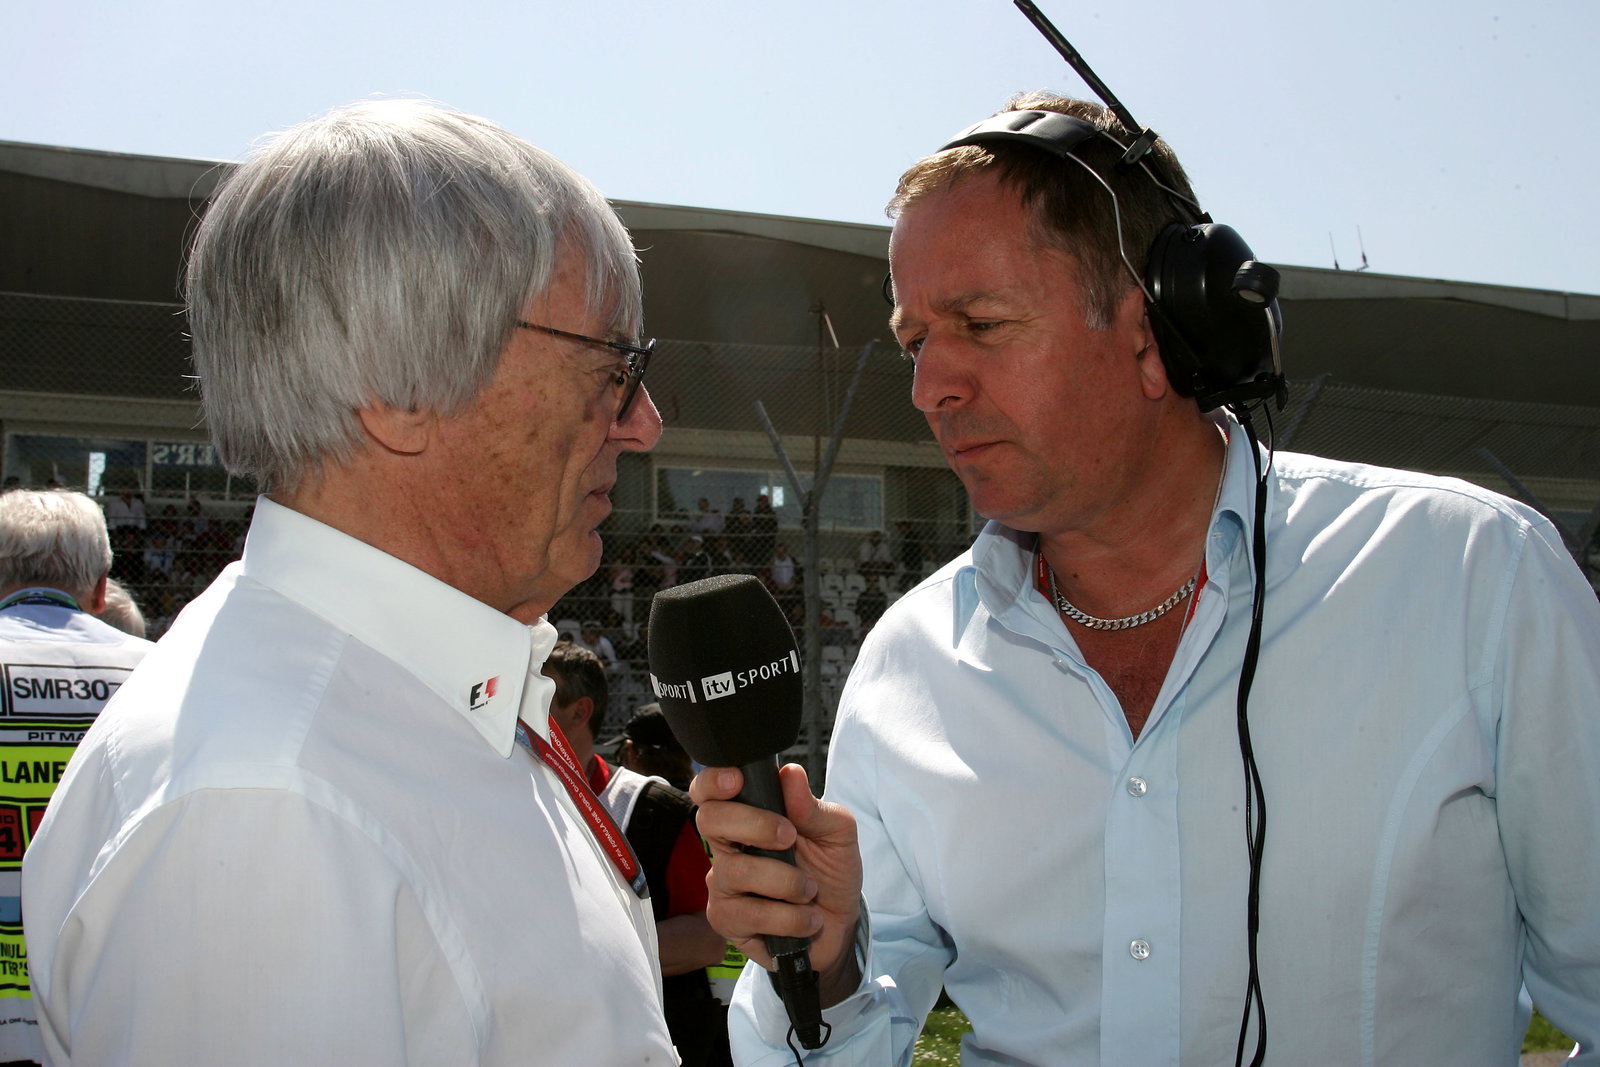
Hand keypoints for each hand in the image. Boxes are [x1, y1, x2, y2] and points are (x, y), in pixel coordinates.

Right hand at [690, 763, 861, 1003]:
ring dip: (786, 881)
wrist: (839, 924)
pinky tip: (806, 919)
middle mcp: (728, 847)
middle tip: (789, 836)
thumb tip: (791, 774)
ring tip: (810, 890)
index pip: (710, 791)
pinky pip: (750, 914)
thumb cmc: (830, 870)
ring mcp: (723, 884)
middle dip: (754, 825)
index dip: (713, 781)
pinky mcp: (728, 920)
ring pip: (737, 871)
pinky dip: (789, 917)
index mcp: (747, 816)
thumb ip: (813, 807)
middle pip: (710, 820)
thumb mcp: (837, 834)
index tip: (736, 780)